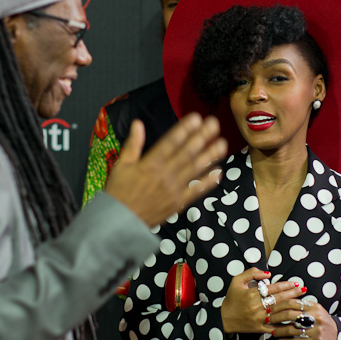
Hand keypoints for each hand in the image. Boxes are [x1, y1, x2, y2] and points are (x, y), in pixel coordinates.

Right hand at [105, 114, 226, 226]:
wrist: (119, 222)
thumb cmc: (118, 192)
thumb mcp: (120, 165)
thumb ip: (132, 144)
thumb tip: (138, 123)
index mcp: (150, 163)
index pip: (171, 142)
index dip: (185, 129)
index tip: (196, 118)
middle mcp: (165, 175)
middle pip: (187, 152)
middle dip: (202, 137)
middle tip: (214, 124)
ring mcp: (174, 189)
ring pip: (195, 169)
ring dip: (210, 156)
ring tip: (222, 143)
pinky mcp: (179, 203)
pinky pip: (196, 191)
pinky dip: (208, 182)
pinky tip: (218, 172)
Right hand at [220, 268, 305, 333]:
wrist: (224, 318)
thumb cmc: (231, 299)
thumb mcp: (237, 281)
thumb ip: (251, 273)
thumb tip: (267, 273)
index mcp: (253, 294)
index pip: (274, 288)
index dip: (286, 285)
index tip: (295, 283)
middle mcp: (258, 306)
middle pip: (280, 299)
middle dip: (293, 294)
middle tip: (303, 290)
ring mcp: (260, 318)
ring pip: (281, 313)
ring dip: (293, 308)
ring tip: (302, 304)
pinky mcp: (260, 328)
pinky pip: (276, 327)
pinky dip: (286, 325)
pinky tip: (295, 321)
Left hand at [269, 296, 337, 339]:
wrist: (338, 336)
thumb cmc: (322, 321)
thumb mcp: (316, 309)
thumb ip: (302, 305)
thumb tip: (282, 300)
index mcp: (314, 306)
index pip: (292, 302)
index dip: (279, 305)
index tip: (270, 308)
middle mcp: (315, 317)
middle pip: (289, 314)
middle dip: (276, 317)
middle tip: (268, 319)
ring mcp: (316, 330)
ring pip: (291, 329)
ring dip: (279, 330)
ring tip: (272, 331)